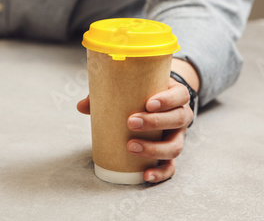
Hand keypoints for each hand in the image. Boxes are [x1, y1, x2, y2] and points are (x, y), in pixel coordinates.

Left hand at [77, 78, 193, 183]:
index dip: (167, 99)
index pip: (180, 95)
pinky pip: (171, 167)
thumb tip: (82, 106)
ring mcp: (178, 136)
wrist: (159, 107)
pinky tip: (146, 175)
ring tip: (131, 146)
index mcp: (176, 96)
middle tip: (131, 122)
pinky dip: (160, 173)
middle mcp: (181, 116)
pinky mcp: (171, 153)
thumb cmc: (144, 95)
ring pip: (176, 146)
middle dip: (155, 122)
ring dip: (154, 149)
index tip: (148, 103)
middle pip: (178, 119)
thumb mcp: (133, 89)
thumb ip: (109, 93)